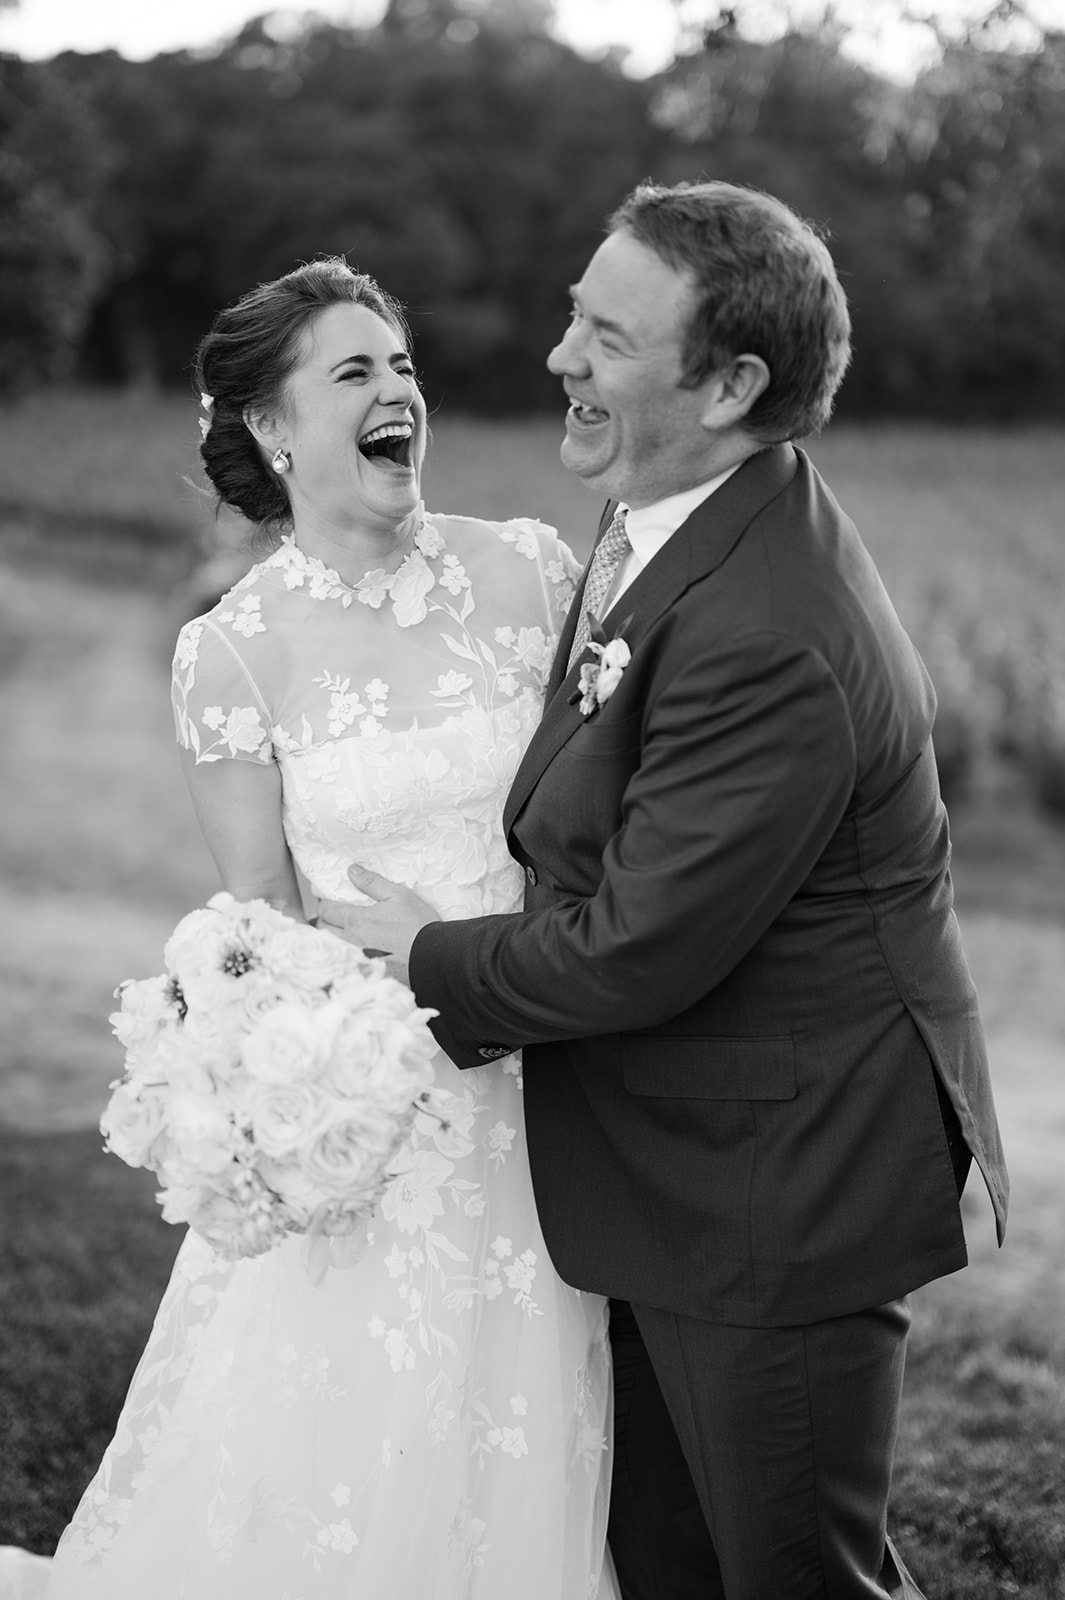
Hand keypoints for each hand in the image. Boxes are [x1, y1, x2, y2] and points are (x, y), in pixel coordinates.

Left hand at [317, 864, 439, 986]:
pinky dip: (345, 942)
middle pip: (324, 928)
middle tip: (333, 907)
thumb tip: (352, 870)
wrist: (433, 953)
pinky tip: (359, 937)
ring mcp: (360, 953)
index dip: (322, 900)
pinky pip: (348, 951)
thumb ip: (371, 882)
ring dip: (333, 931)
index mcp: (356, 921)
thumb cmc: (417, 923)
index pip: (325, 910)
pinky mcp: (369, 963)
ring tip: (344, 921)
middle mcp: (353, 939)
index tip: (325, 894)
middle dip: (325, 917)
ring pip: (334, 942)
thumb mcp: (397, 894)